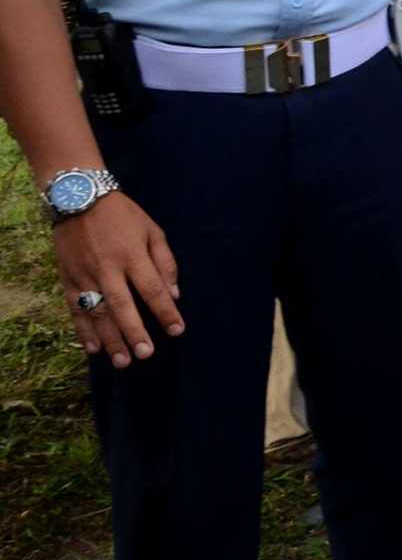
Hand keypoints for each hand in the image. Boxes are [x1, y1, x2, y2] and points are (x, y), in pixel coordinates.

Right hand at [52, 193, 182, 368]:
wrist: (79, 198)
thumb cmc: (123, 215)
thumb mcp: (153, 231)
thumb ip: (165, 263)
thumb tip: (174, 294)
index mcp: (133, 254)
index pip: (152, 289)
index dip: (166, 311)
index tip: (177, 330)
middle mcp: (108, 267)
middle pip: (123, 306)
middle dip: (135, 332)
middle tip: (146, 355)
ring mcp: (85, 274)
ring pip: (97, 312)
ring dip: (110, 339)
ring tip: (122, 361)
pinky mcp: (67, 278)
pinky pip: (75, 308)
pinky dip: (83, 330)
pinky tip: (93, 348)